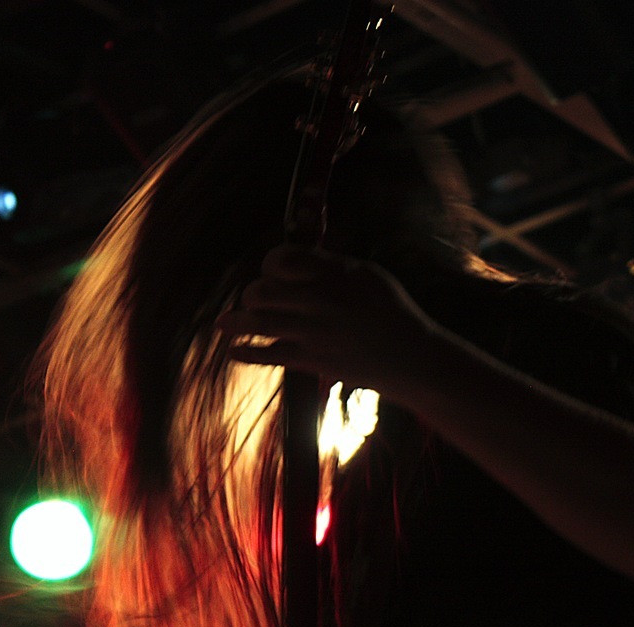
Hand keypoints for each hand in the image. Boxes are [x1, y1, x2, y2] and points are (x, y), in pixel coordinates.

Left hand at [215, 245, 437, 393]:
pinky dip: (247, 353)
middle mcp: (321, 300)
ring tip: (223, 323)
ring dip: (236, 322)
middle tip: (260, 299)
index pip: (282, 260)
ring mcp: (315, 332)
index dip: (272, 264)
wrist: (410, 357)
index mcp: (334, 273)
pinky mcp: (313, 360)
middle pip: (262, 290)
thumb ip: (330, 265)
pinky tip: (234, 351)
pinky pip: (270, 355)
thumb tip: (293, 259)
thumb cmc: (390, 311)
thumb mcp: (368, 275)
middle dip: (256, 293)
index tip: (274, 271)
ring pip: (260, 321)